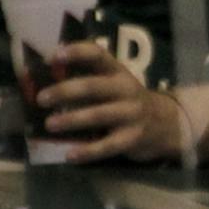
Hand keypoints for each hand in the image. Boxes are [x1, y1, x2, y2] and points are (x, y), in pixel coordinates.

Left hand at [37, 42, 186, 162]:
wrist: (167, 124)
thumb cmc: (128, 101)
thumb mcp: (115, 82)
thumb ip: (88, 77)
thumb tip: (45, 79)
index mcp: (117, 72)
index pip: (97, 54)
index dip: (76, 53)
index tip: (55, 56)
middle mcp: (126, 90)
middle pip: (93, 87)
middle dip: (65, 92)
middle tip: (41, 99)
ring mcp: (131, 115)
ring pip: (98, 116)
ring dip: (71, 120)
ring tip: (50, 125)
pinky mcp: (133, 139)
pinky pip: (107, 146)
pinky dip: (88, 151)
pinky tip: (70, 155)